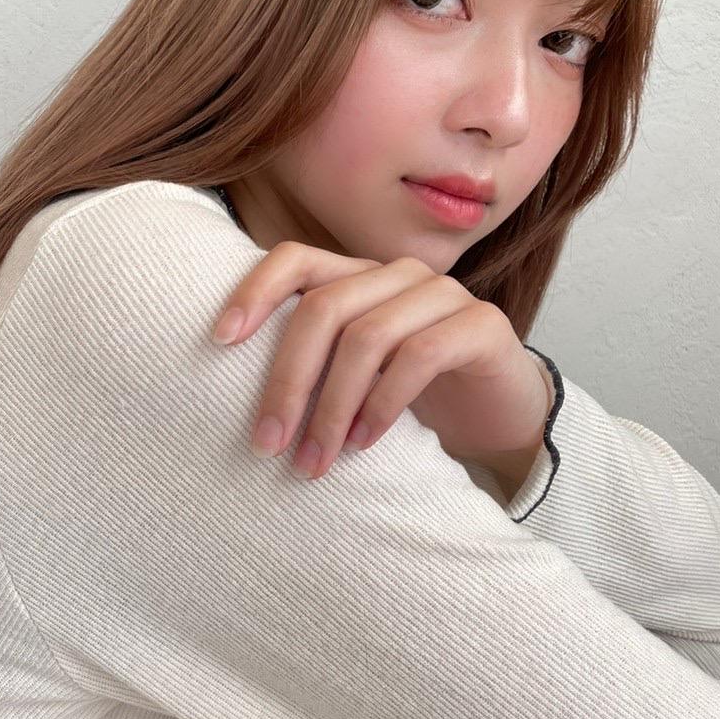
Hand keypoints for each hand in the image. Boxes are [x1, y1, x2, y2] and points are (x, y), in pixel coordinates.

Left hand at [210, 241, 552, 480]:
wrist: (500, 416)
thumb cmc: (413, 397)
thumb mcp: (353, 376)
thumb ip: (311, 365)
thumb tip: (236, 399)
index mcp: (359, 276)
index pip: (294, 259)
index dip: (254, 291)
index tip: (218, 341)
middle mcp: (398, 274)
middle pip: (324, 308)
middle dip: (289, 381)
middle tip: (268, 444)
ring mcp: (444, 293)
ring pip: (368, 336)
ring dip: (333, 406)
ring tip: (316, 459)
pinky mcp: (482, 324)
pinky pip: (419, 356)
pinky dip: (383, 403)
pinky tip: (364, 442)